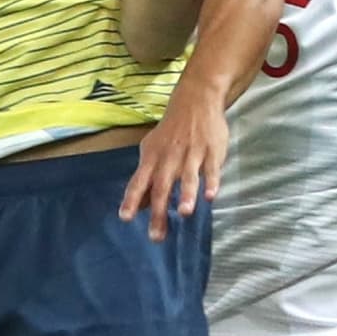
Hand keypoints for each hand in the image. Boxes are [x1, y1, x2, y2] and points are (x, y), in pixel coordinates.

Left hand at [118, 79, 228, 241]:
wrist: (195, 99)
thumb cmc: (172, 131)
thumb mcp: (153, 150)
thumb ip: (147, 179)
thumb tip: (138, 206)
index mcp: (153, 158)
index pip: (139, 181)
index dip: (132, 199)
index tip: (125, 218)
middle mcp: (169, 158)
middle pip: (162, 185)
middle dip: (159, 211)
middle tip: (157, 236)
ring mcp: (191, 154)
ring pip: (188, 177)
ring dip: (186, 195)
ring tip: (185, 213)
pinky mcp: (211, 151)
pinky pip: (211, 169)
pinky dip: (211, 182)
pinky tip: (210, 196)